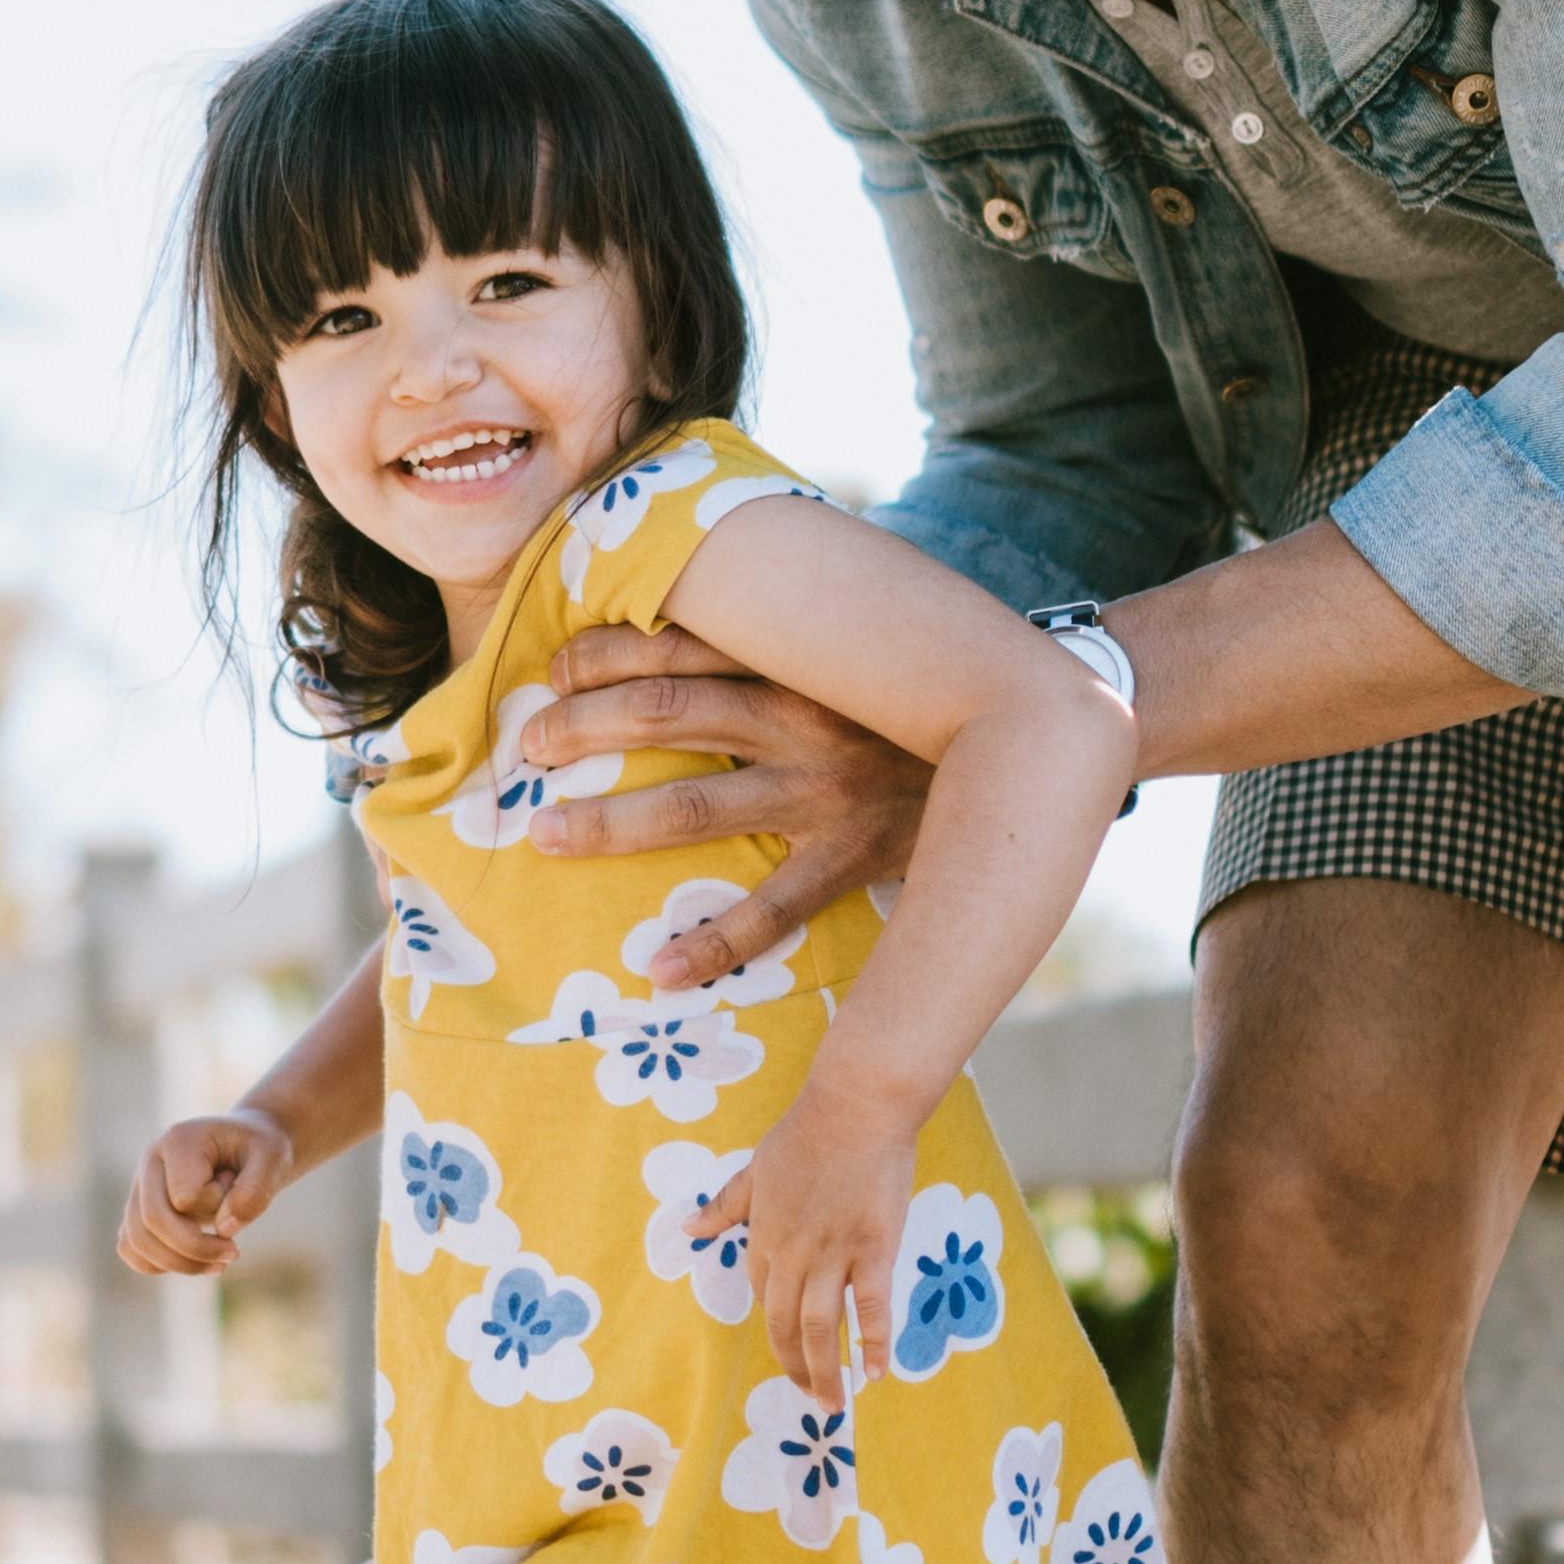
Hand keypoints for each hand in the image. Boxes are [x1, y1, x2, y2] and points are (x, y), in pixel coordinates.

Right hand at [119, 1108, 295, 1277]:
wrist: (248, 1144)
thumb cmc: (260, 1149)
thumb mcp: (274, 1159)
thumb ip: (255, 1191)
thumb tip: (223, 1230)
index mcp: (179, 1140)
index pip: (185, 1195)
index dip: (217, 1205)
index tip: (236, 1185)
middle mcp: (150, 1160)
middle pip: (153, 1220)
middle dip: (196, 1248)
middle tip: (234, 1253)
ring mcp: (140, 1186)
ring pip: (137, 1240)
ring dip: (180, 1263)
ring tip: (219, 1263)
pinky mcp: (139, 1209)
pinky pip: (132, 1250)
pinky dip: (161, 1265)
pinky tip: (196, 1263)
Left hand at [517, 628, 932, 983]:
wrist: (1034, 744)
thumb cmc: (924, 694)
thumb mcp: (867, 640)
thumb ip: (796, 624)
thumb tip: (712, 592)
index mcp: (801, 659)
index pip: (681, 643)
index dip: (606, 654)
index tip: (556, 670)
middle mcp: (805, 719)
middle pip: (668, 714)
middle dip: (583, 727)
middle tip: (528, 746)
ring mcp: (827, 793)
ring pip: (697, 807)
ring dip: (611, 822)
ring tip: (545, 834)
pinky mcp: (854, 857)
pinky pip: (774, 910)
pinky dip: (716, 943)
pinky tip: (662, 970)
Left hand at [690, 1082, 912, 1401]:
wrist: (856, 1107)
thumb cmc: (808, 1133)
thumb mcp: (755, 1170)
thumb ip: (725, 1206)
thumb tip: (687, 1230)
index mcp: (764, 1235)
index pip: (762, 1295)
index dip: (775, 1327)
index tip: (789, 1348)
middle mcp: (794, 1253)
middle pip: (785, 1325)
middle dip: (794, 1367)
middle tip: (808, 1398)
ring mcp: (834, 1254)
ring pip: (822, 1327)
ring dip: (824, 1371)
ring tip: (832, 1404)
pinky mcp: (874, 1249)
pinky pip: (872, 1307)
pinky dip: (873, 1344)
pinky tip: (874, 1373)